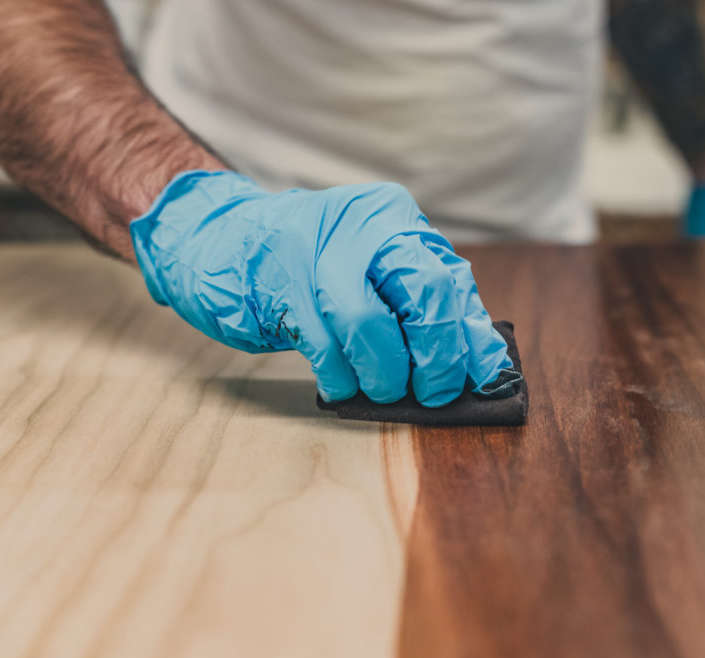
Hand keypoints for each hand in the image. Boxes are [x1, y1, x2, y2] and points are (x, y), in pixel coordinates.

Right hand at [130, 171, 515, 406]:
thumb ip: (421, 304)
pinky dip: (341, 379)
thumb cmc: (308, 264)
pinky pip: (324, 347)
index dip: (471, 338)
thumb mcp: (370, 267)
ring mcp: (316, 251)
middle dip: (438, 357)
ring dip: (384, 376)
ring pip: (370, 326)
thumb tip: (479, 359)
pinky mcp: (279, 285)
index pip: (450, 281)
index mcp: (394, 218)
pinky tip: (343, 386)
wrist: (220, 239)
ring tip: (383, 391)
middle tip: (434, 392)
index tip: (484, 380)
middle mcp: (362, 225)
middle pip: (425, 294)